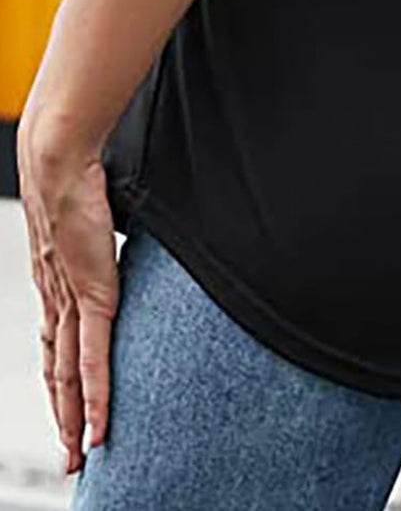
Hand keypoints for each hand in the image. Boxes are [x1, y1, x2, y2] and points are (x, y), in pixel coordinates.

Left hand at [16, 114, 118, 475]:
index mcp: (57, 281)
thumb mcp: (98, 211)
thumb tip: (129, 216)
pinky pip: (94, 359)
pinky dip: (96, 396)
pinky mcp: (91, 296)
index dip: (63, 380)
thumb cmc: (79, 172)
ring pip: (71, 377)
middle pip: (59, 372)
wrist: (59, 160)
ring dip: (74, 419)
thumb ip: (110, 228)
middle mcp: (57, 299)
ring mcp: (72, 301)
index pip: (59, 343)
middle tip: (72, 455)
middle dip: (64, 416)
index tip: (71, 407)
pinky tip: (98, 425)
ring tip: (82, 453)